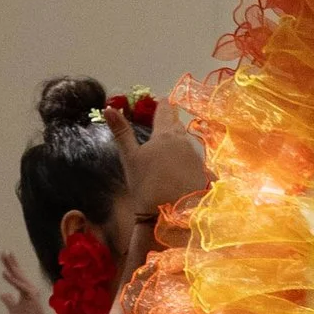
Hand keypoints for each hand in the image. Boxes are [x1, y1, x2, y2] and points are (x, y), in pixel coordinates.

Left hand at [0, 249, 48, 313]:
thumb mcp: (13, 309)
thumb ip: (9, 300)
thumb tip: (3, 294)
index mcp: (26, 290)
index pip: (17, 276)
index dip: (11, 266)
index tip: (5, 257)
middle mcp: (30, 288)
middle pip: (19, 272)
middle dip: (11, 261)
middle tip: (4, 251)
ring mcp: (31, 291)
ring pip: (19, 276)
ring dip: (12, 266)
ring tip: (5, 256)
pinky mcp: (30, 296)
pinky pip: (19, 286)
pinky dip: (12, 280)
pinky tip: (4, 273)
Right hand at [106, 100, 208, 229]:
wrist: (173, 214)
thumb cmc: (147, 184)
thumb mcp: (130, 157)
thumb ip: (121, 132)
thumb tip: (108, 108)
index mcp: (165, 135)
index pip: (165, 112)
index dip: (163, 105)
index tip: (163, 99)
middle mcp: (185, 143)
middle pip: (178, 128)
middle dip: (172, 123)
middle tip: (168, 118)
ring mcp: (198, 158)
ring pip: (188, 144)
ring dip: (181, 143)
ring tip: (174, 145)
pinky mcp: (206, 174)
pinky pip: (196, 162)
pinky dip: (189, 163)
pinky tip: (183, 170)